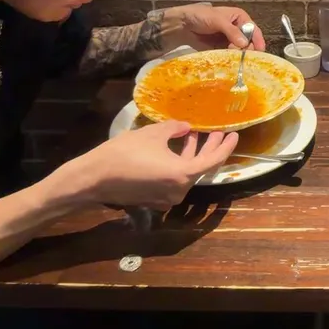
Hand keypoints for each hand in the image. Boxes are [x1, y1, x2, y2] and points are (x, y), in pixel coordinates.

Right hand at [42, 121, 237, 211]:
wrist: (95, 178)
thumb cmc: (124, 152)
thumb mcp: (152, 134)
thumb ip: (175, 129)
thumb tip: (187, 128)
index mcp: (183, 175)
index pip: (213, 161)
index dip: (225, 146)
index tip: (234, 134)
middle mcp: (179, 190)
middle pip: (201, 168)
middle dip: (209, 148)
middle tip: (216, 131)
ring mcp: (167, 198)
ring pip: (188, 174)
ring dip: (193, 155)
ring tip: (195, 135)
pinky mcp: (156, 200)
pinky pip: (175, 181)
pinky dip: (180, 165)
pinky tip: (177, 148)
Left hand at [166, 4, 266, 51]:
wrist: (183, 25)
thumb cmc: (201, 16)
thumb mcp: (218, 20)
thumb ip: (231, 31)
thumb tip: (244, 44)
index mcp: (240, 18)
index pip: (253, 30)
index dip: (258, 40)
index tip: (259, 51)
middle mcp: (237, 29)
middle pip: (249, 42)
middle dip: (246, 49)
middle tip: (239, 54)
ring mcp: (230, 40)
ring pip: (240, 50)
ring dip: (238, 55)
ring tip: (231, 57)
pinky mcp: (221, 49)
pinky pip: (230, 56)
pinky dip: (230, 59)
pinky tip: (229, 62)